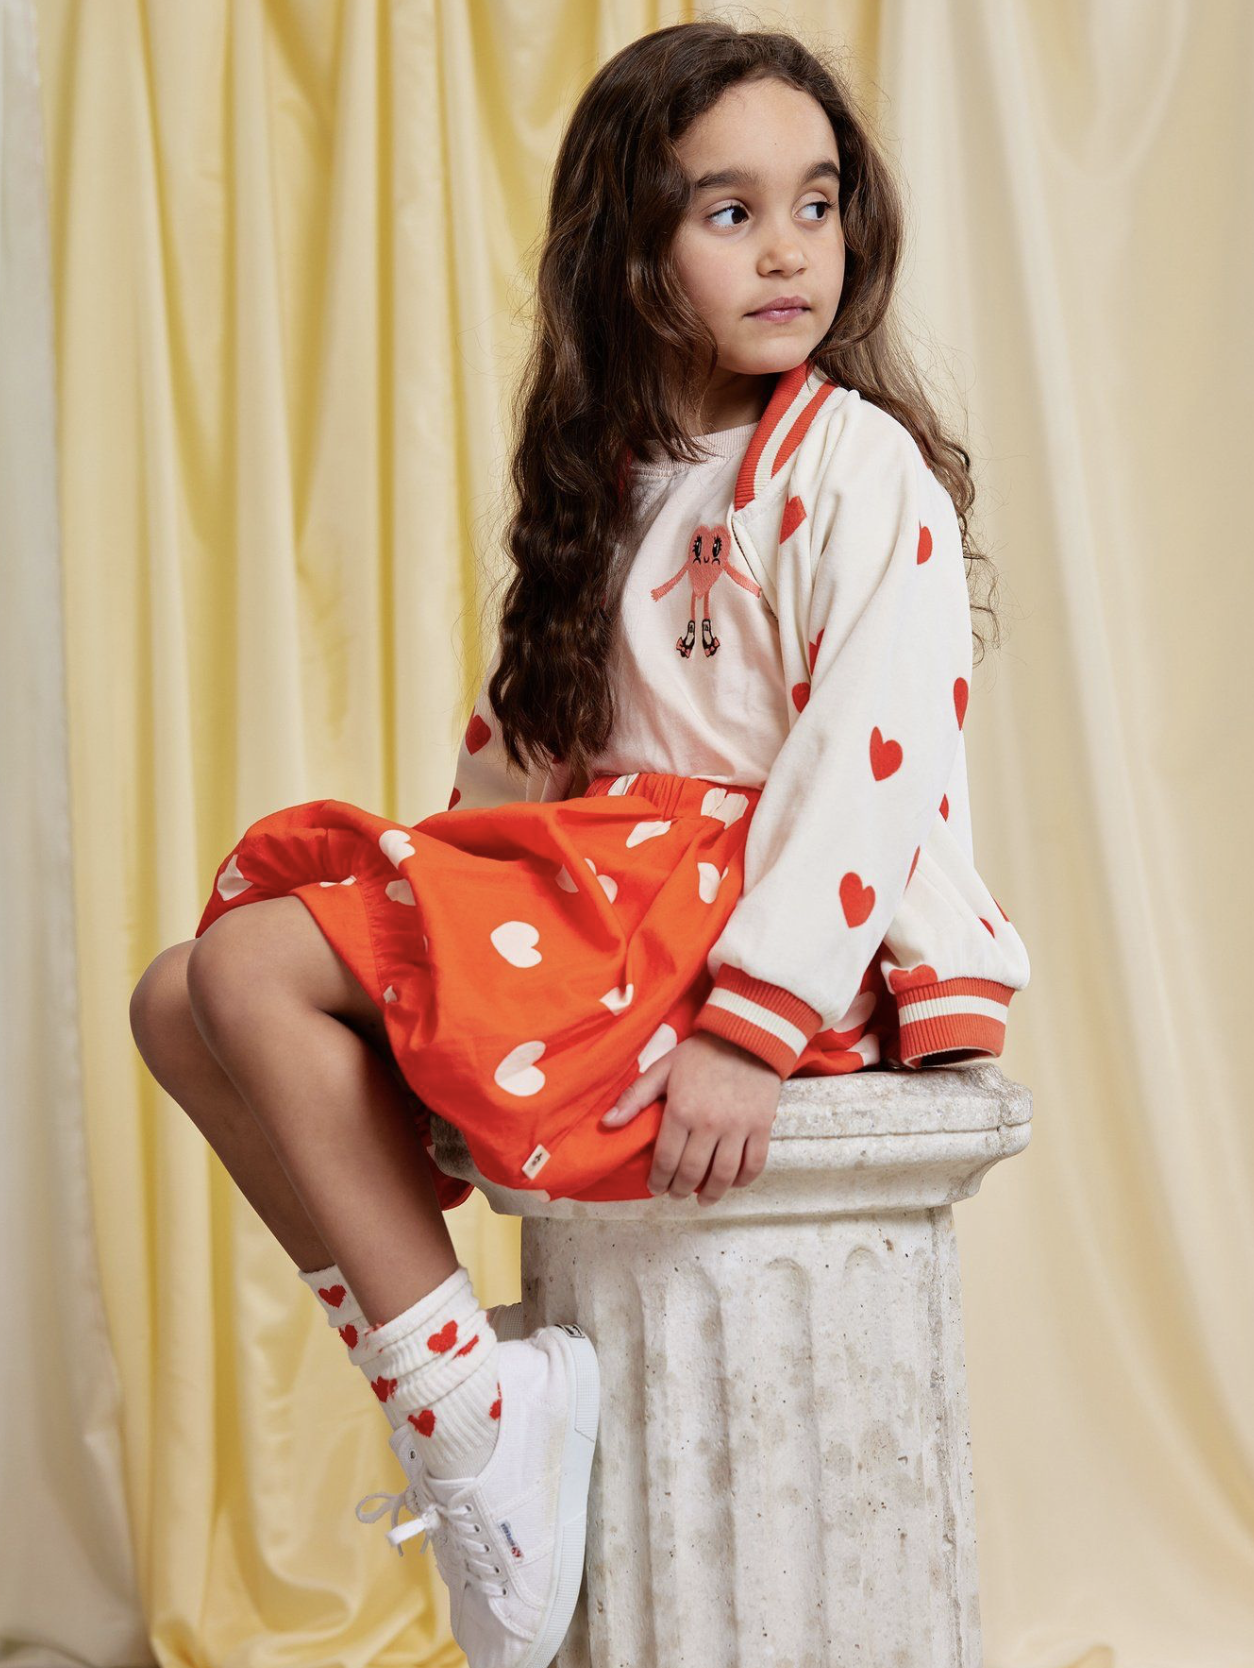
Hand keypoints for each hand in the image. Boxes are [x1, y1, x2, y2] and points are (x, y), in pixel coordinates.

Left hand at [599, 1032, 781, 1203]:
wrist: (747, 1035)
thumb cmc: (701, 1053)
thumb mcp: (663, 1069)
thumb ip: (635, 1098)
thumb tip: (607, 1123)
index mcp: (681, 1110)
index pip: (665, 1159)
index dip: (658, 1181)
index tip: (655, 1188)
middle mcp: (709, 1123)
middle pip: (692, 1172)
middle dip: (680, 1190)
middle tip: (675, 1194)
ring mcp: (738, 1127)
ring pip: (724, 1175)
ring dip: (711, 1194)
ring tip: (702, 1199)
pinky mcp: (761, 1126)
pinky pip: (754, 1164)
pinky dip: (743, 1180)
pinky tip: (732, 1184)